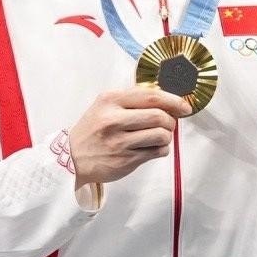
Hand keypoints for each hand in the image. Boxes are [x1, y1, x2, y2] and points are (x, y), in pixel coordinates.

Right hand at [67, 86, 190, 187]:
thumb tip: (167, 100)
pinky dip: (161, 149)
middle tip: (168, 124)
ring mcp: (120, 141)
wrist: (72, 158)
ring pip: (162, 135)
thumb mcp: (104, 106)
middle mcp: (113, 119)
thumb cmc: (92, 130)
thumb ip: (131, 100)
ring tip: (158, 137)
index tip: (185, 106)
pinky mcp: (126, 160)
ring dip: (166, 136)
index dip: (173, 100)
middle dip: (170, 121)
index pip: (151, 96)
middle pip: (160, 116)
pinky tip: (151, 148)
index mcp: (110, 100)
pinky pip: (158, 152)